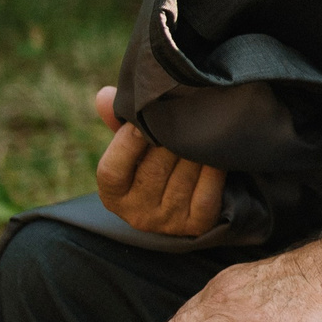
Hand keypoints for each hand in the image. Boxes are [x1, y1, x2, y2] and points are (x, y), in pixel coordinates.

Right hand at [93, 87, 227, 237]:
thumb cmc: (152, 165)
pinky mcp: (198, 225)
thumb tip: (104, 96)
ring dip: (195, 150)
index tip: (140, 121)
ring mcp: (168, 222)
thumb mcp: (133, 149)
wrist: (185, 205)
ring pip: (183, 178)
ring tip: (203, 126)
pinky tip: (217, 153)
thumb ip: (119, 123)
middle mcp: (137, 214)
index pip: (112, 171)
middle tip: (184, 114)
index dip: (126, 144)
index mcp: (113, 196)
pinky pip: (208, 192)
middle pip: (152, 171)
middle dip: (170, 139)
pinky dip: (214, 170)